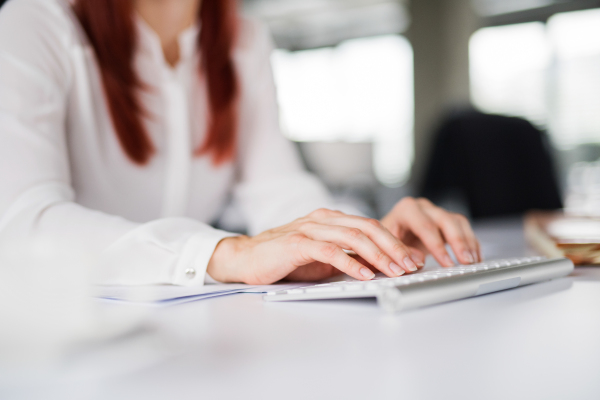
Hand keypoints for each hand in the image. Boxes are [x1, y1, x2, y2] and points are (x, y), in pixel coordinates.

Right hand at [207, 208, 424, 284]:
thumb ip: (347, 257)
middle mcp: (322, 219)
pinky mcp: (296, 243)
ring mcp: (309, 229)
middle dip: (393, 247)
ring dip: (377, 255)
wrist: (246, 258)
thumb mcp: (322, 258)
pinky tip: (364, 274)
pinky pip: (330, 251)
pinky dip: (350, 263)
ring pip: (352, 237)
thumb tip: (379, 266)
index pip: (369, 226)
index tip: (412, 258)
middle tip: (411, 265)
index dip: (394, 241)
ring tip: (394, 270)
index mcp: (330, 219)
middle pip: (367, 227)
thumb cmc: (283, 259)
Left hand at [381, 197, 480, 267]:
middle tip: (466, 262)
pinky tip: (475, 257)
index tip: (447, 263)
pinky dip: (470, 242)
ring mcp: (435, 212)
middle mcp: (423, 207)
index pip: (425, 226)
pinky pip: (463, 228)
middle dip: (458, 242)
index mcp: (406, 209)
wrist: (386, 235)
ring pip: (458, 222)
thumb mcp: (386, 246)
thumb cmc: (384, 240)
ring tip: (473, 262)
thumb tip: (417, 261)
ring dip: (468, 242)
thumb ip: (401, 252)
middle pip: (445, 220)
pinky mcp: (445, 220)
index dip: (437, 246)